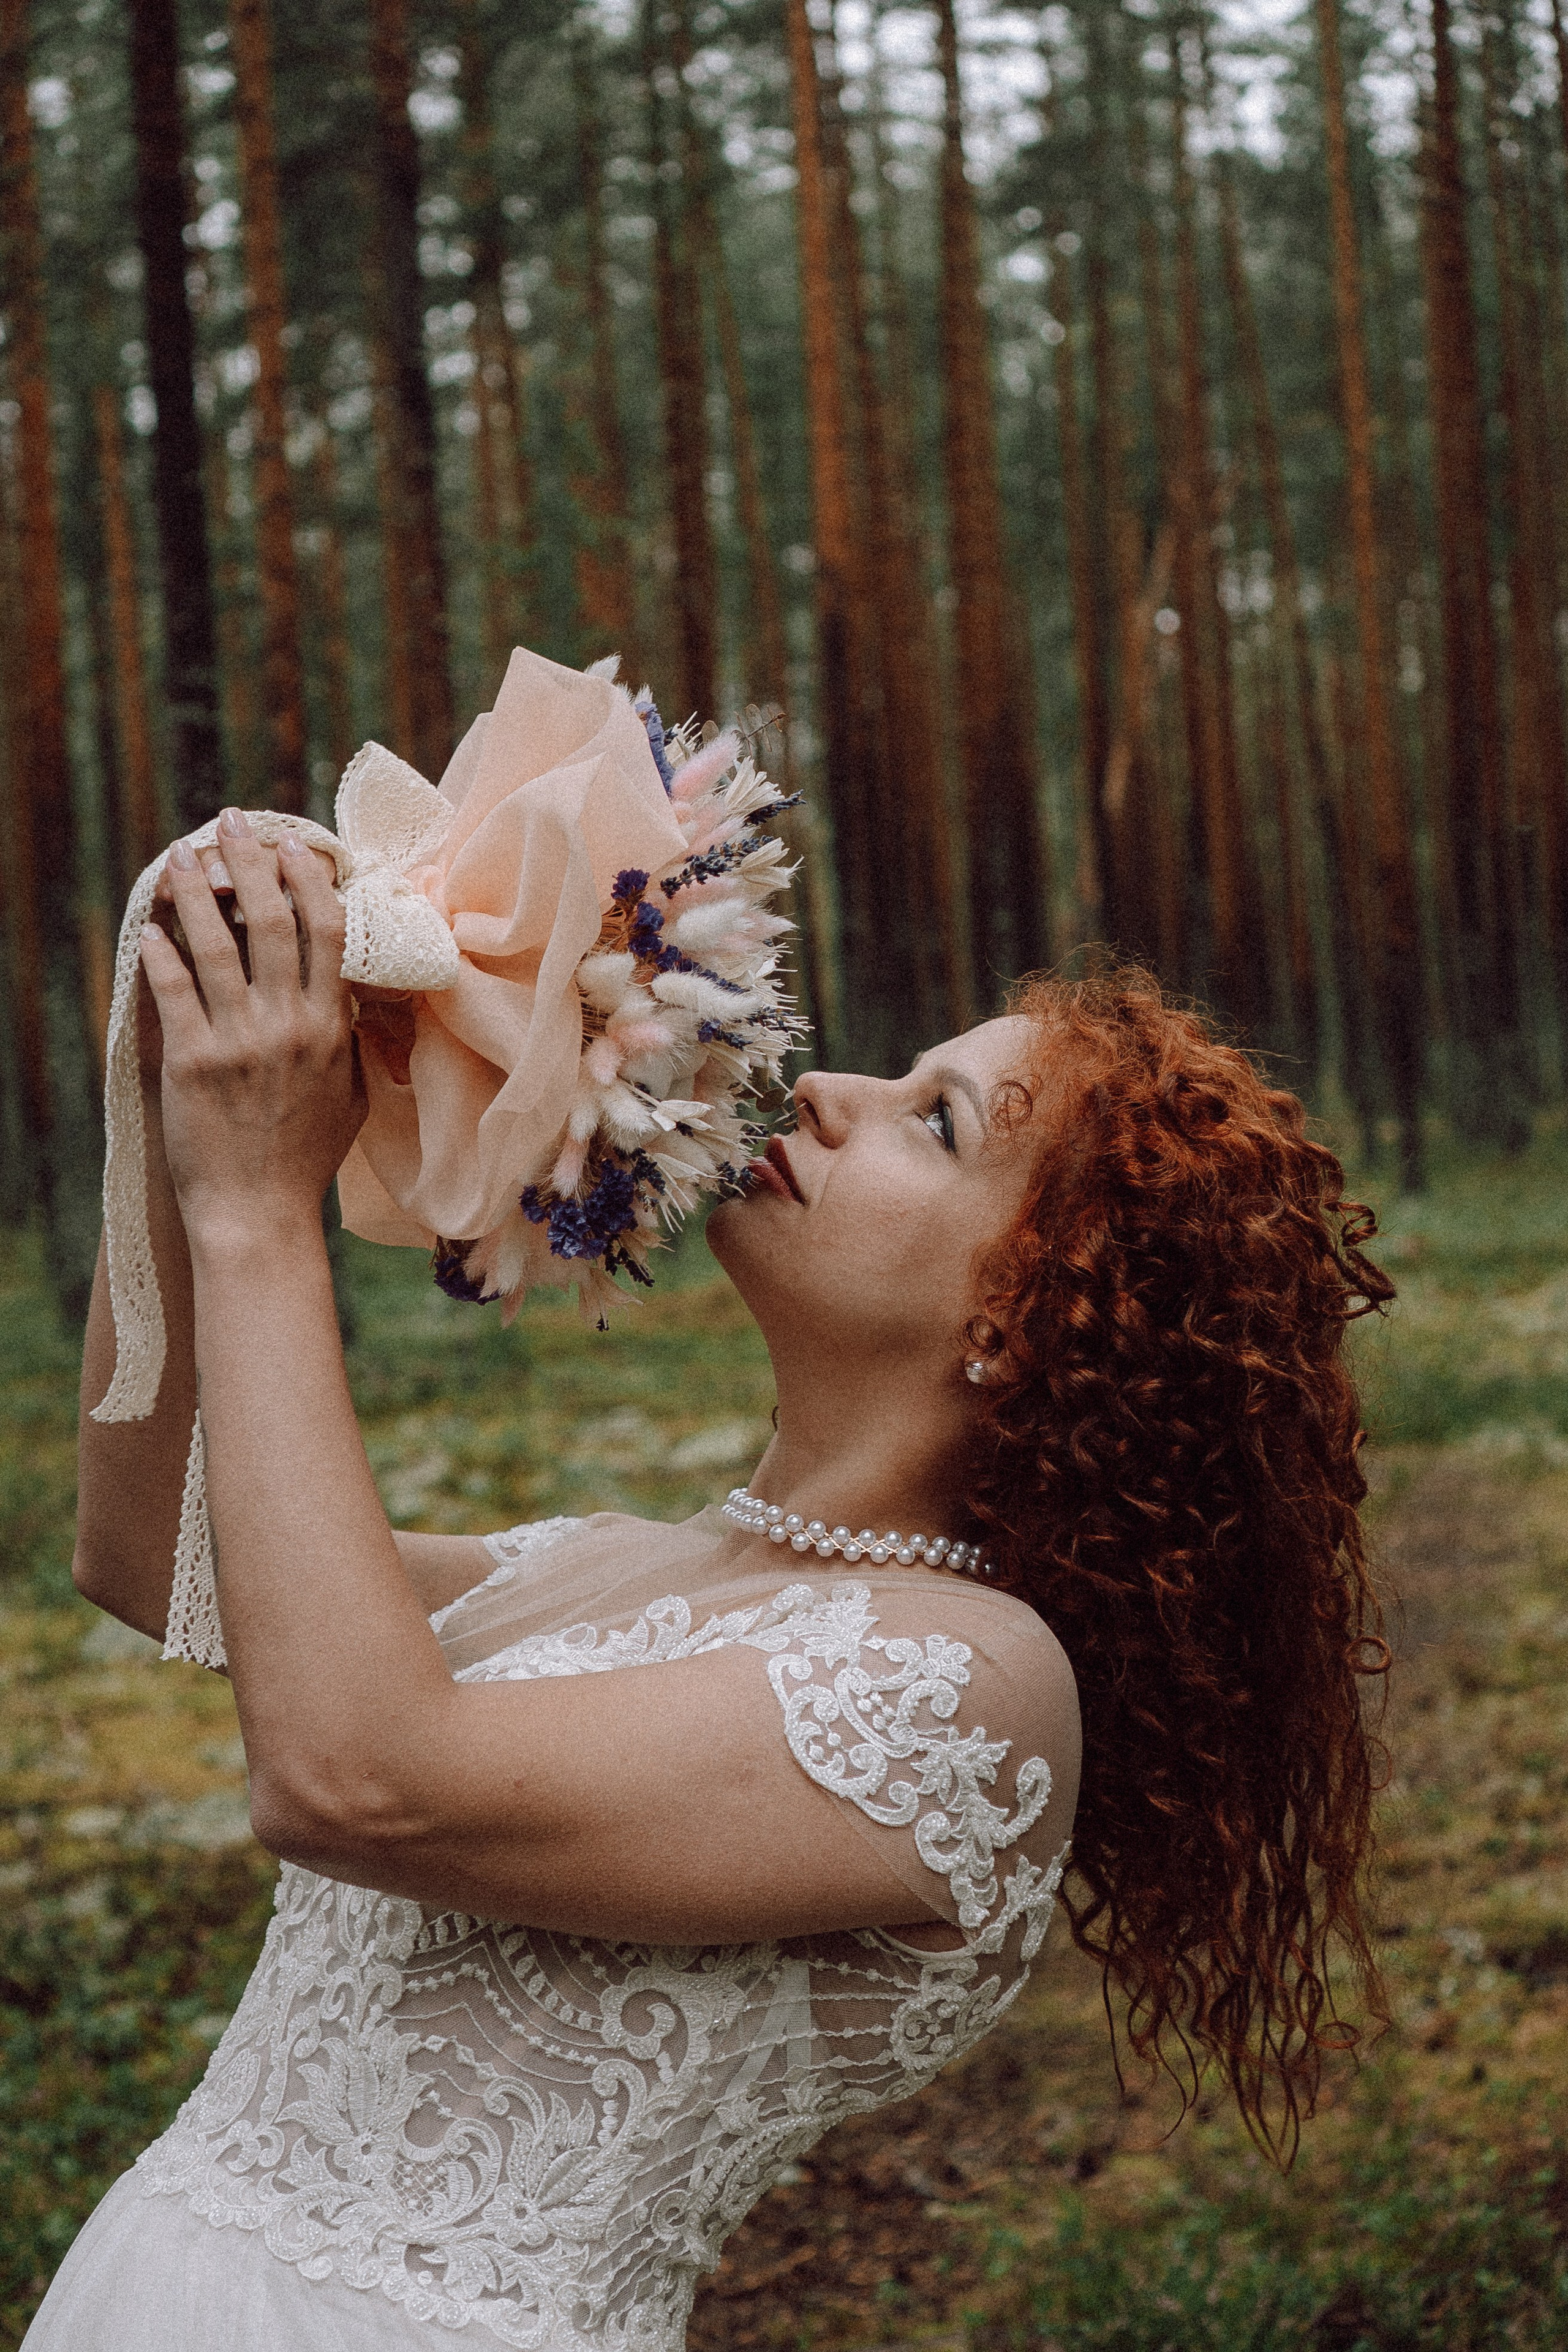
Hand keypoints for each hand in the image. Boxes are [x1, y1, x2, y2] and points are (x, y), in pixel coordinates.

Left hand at [139, 811, 364, 1240]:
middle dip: (250, 864)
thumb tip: (353, 997)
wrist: (258, 1213)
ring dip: (196, 894)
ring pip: (216, 947)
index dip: (307, 880)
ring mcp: (241, 1043)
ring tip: (180, 859)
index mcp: (330, 1028)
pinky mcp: (194, 1064)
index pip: (327, 933)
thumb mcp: (350, 1096)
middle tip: (231, 824)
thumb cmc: (304, 1158)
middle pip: (272, 922)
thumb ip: (351, 1041)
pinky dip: (160, 955)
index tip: (292, 845)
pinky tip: (149, 929)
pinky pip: (173, 993)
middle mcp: (290, 1026)